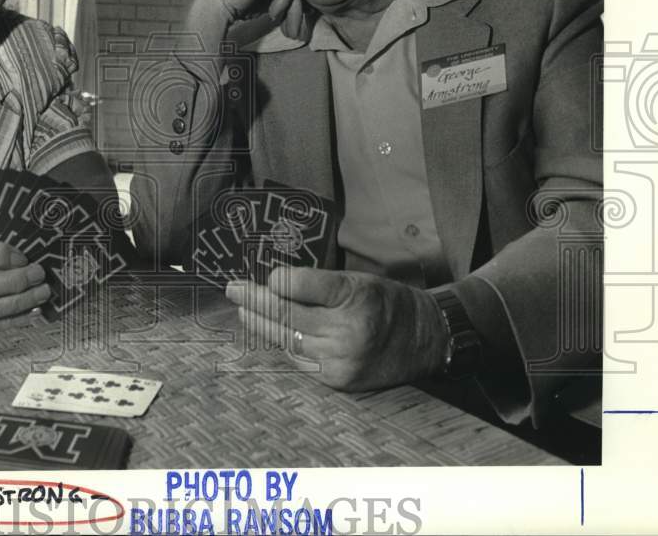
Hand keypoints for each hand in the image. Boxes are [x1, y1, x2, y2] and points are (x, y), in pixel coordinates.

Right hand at [189, 0, 307, 41]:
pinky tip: (271, 12)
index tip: (291, 27)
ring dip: (292, 9)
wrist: (215, 6)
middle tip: (295, 34)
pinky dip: (283, 1)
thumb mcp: (267, 0)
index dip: (293, 4)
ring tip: (285, 27)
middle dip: (297, 9)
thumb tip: (309, 6)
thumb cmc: (237, 6)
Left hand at [225, 267, 448, 390]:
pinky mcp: (338, 380)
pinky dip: (283, 344)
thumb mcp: (358, 281)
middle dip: (255, 300)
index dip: (278, 281)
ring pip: (288, 339)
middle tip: (233, 289)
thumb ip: (318, 284)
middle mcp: (349, 330)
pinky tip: (271, 331)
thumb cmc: (386, 303)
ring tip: (244, 309)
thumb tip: (271, 283)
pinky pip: (300, 360)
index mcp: (356, 297)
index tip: (264, 275)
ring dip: (261, 324)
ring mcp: (342, 360)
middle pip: (288, 314)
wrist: (424, 341)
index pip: (302, 286)